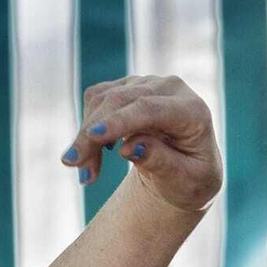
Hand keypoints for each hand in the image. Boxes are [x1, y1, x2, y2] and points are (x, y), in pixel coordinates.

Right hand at [61, 75, 221, 213]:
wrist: (187, 170)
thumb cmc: (191, 179)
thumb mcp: (185, 182)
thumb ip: (162, 164)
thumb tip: (130, 148)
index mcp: (193, 111)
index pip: (150, 108)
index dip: (120, 121)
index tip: (93, 135)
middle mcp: (170, 88)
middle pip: (121, 101)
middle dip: (92, 133)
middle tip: (73, 165)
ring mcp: (146, 84)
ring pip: (103, 100)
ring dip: (86, 136)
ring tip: (86, 174)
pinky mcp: (126, 87)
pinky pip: (96, 101)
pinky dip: (87, 130)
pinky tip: (90, 159)